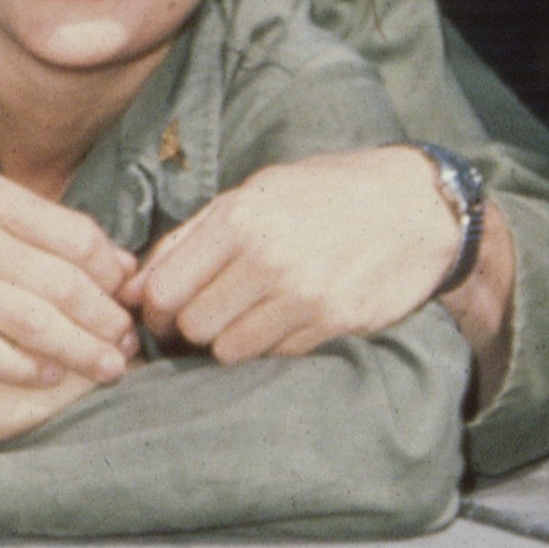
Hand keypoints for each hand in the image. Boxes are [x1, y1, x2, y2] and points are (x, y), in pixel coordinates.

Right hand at [0, 173, 139, 384]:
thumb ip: (38, 226)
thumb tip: (115, 259)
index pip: (73, 234)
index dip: (110, 271)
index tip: (129, 296)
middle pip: (58, 280)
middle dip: (103, 317)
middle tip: (128, 342)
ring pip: (28, 319)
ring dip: (77, 348)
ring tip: (108, 368)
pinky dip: (21, 366)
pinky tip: (49, 376)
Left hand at [129, 147, 515, 382]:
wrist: (416, 207)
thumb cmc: (324, 193)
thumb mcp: (253, 192)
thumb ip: (189, 238)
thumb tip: (132, 287)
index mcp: (239, 218)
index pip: (163, 289)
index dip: (152, 309)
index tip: (160, 312)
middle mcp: (268, 258)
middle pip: (192, 326)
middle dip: (188, 328)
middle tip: (202, 318)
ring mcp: (304, 295)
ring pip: (229, 350)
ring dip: (227, 341)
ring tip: (243, 318)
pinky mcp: (335, 323)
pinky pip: (275, 355)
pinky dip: (270, 345)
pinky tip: (283, 319)